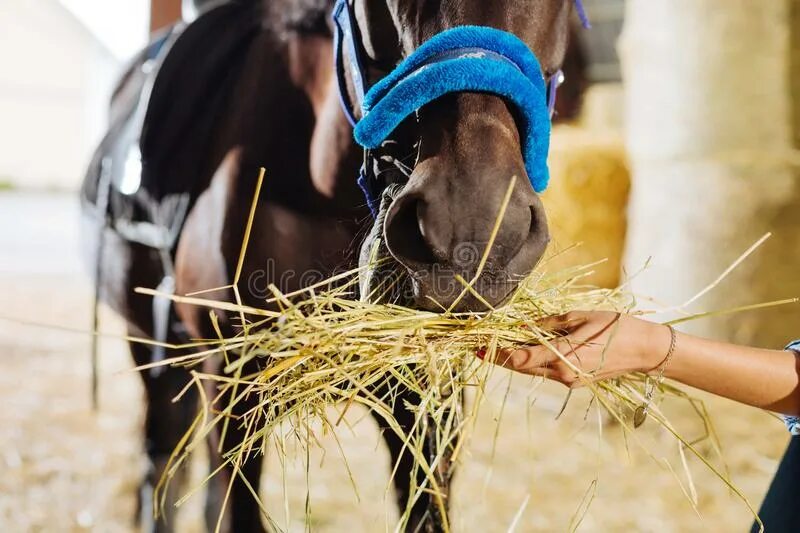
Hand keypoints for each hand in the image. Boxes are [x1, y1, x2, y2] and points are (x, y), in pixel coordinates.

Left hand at [479, 311, 668, 387]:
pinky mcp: (575, 382)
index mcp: (562, 357)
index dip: (496, 353)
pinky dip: (533, 361)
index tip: (479, 346)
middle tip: (480, 346)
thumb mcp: (580, 318)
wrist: (645, 350)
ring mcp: (569, 380)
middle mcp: (562, 374)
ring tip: (498, 345)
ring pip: (533, 370)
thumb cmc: (615, 327)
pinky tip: (525, 349)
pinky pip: (547, 371)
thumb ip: (549, 324)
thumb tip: (523, 327)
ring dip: (515, 359)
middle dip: (500, 356)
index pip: (519, 358)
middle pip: (521, 367)